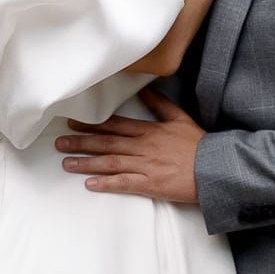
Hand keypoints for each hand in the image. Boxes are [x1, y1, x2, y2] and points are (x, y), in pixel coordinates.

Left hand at [56, 89, 203, 204]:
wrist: (215, 168)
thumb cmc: (198, 145)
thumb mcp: (180, 118)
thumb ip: (160, 104)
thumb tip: (146, 89)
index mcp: (149, 131)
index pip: (114, 126)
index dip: (92, 125)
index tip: (73, 123)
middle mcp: (143, 146)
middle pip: (107, 143)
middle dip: (81, 142)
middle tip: (59, 143)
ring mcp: (145, 165)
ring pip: (110, 162)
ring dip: (87, 163)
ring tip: (67, 163)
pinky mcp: (151, 184)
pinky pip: (124, 183)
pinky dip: (107, 183)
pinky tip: (90, 184)